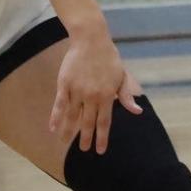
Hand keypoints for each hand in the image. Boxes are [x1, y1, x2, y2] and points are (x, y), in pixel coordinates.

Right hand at [50, 26, 143, 153]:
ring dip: (68, 131)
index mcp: (107, 96)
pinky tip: (52, 128)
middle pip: (88, 122)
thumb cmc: (109, 58)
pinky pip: (59, 104)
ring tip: (64, 143)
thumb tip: (137, 112)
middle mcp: (92, 96)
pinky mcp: (64, 84)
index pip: (104, 122)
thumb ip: (126, 96)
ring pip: (71, 116)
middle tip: (83, 150)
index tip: (100, 150)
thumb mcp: (122, 77)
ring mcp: (77, 90)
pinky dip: (55, 117)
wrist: (91, 40)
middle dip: (86, 138)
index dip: (102, 137)